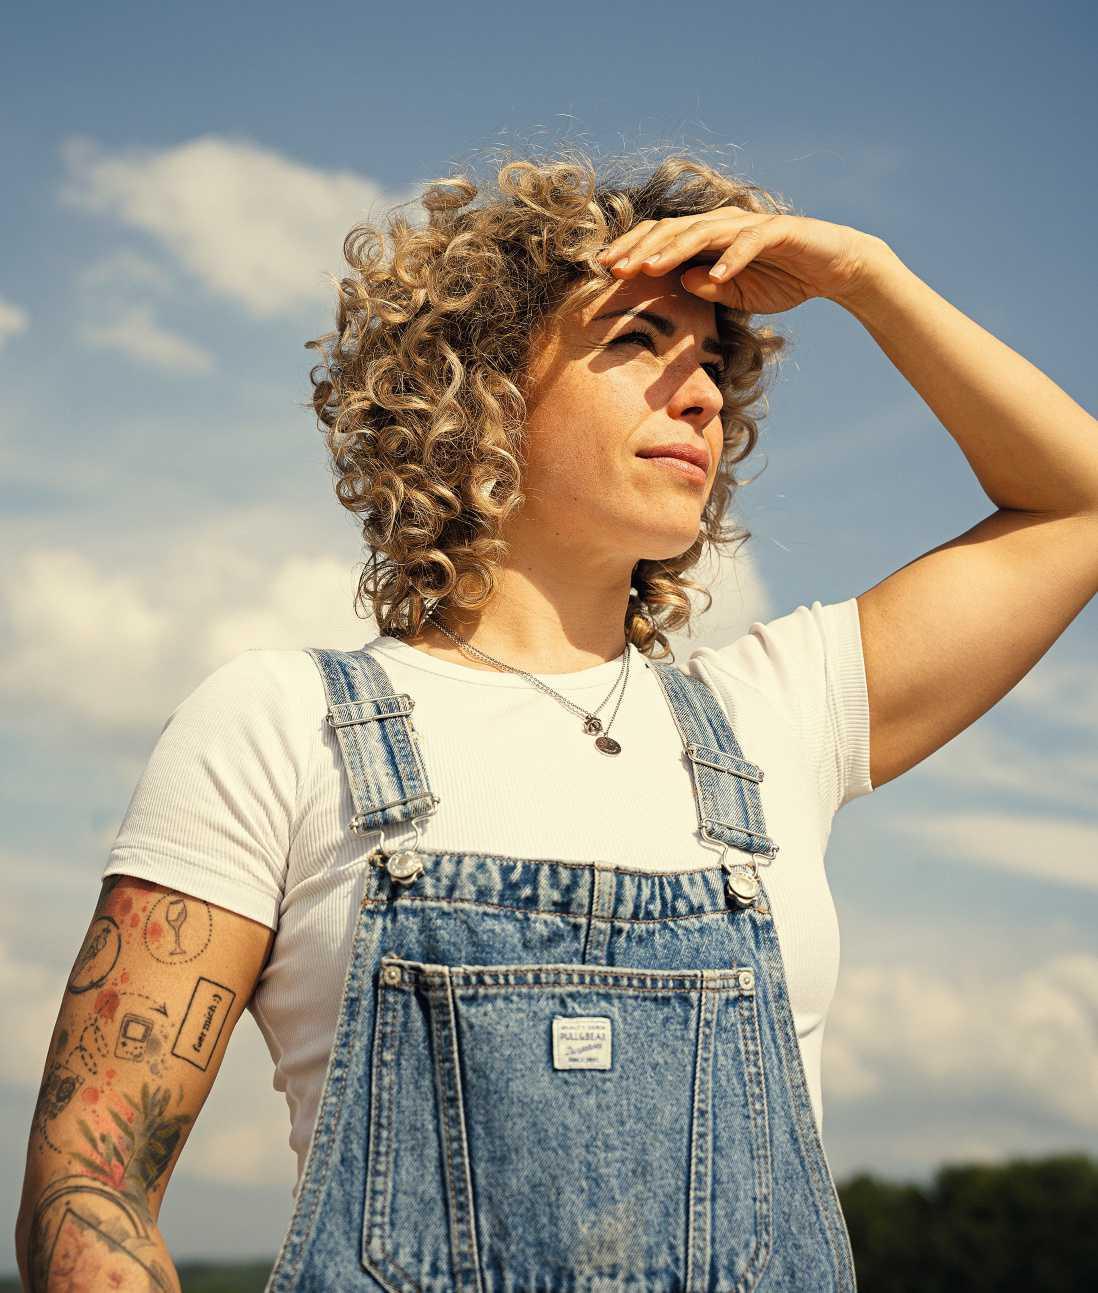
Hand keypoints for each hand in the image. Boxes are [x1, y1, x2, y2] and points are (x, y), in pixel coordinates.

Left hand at [595, 207, 888, 314]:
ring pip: (702, 232)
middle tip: (612, 268)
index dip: (632, 252)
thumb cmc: (783, 279)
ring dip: (673, 250)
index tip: (603, 271)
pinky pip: (749, 243)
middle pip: (672, 230)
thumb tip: (682, 283)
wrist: (835, 268)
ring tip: (650, 269)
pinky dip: (731, 259)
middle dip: (640, 249)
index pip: (661, 239)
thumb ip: (709, 290)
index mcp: (707, 238)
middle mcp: (723, 224)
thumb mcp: (738, 295)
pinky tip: (713, 275)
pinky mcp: (778, 231)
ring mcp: (749, 225)